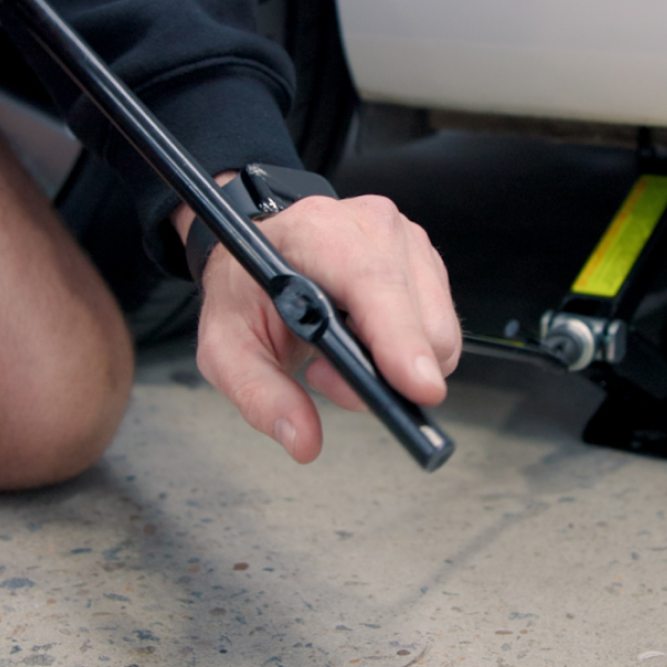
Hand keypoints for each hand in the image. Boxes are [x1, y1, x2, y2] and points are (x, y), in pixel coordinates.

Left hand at [180, 192, 461, 462]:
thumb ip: (260, 394)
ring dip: (396, 366)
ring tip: (337, 354)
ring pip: (440, 330)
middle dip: (386, 371)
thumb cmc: (246, 290)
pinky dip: (407, 353)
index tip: (416, 388)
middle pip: (419, 315)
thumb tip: (303, 440)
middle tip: (323, 374)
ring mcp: (407, 240)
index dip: (400, 337)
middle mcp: (372, 226)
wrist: (262, 252)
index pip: (374, 281)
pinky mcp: (427, 262)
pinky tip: (361, 340)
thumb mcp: (226, 345)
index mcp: (317, 231)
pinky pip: (441, 329)